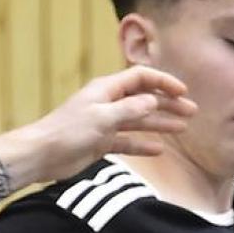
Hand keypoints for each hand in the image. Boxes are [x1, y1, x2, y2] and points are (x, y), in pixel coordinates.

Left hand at [31, 66, 198, 173]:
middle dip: (168, 104)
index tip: (183, 92)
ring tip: (183, 128)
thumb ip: (129, 109)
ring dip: (160, 123)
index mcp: (107, 89)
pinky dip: (143, 144)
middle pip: (144, 99)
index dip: (163, 82)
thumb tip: (153, 100)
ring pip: (139, 120)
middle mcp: (108, 103)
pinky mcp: (101, 142)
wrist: (42, 155)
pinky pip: (128, 141)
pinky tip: (159, 149)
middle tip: (191, 112)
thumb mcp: (102, 117)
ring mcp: (106, 123)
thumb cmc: (68, 131)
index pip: (141, 78)